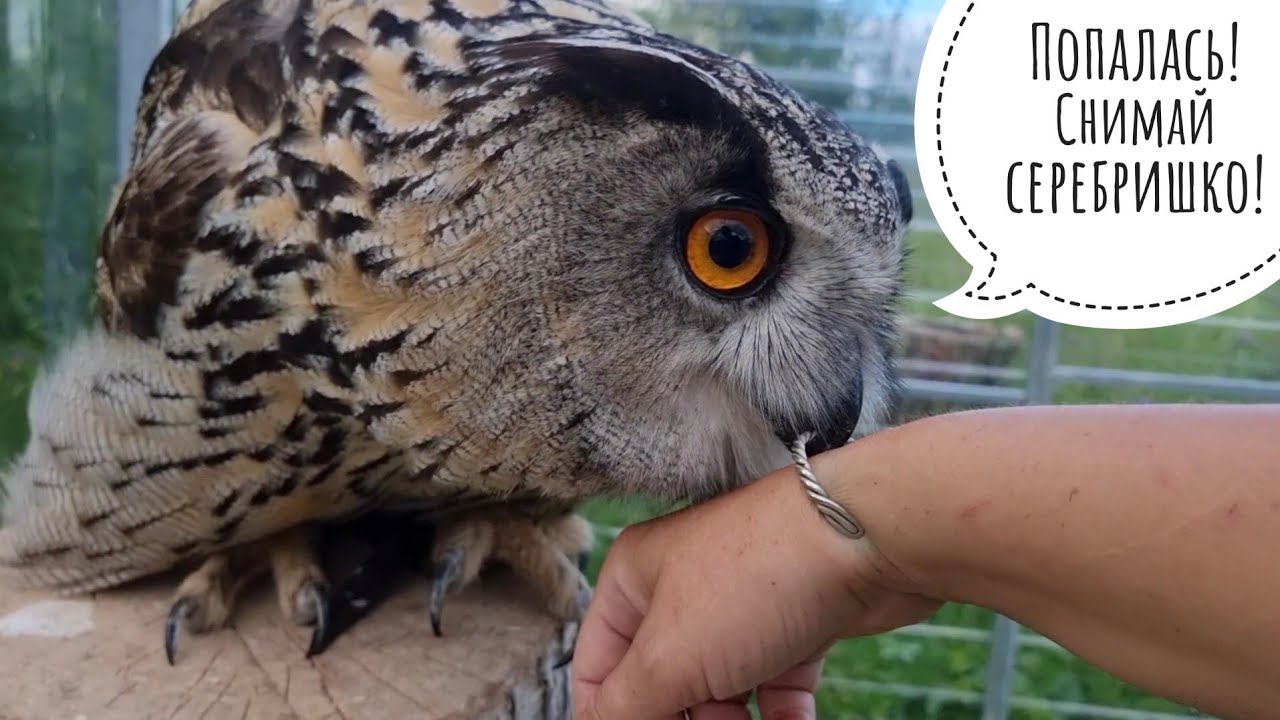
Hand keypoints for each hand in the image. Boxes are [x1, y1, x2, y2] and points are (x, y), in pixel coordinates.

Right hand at [572, 462, 941, 718]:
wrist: (868, 539)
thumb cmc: (760, 576)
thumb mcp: (669, 656)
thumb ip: (625, 706)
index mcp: (635, 578)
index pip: (597, 666)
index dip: (609, 715)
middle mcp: (684, 587)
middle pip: (662, 683)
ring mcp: (743, 604)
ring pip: (720, 689)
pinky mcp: (796, 621)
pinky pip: (775, 685)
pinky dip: (779, 715)